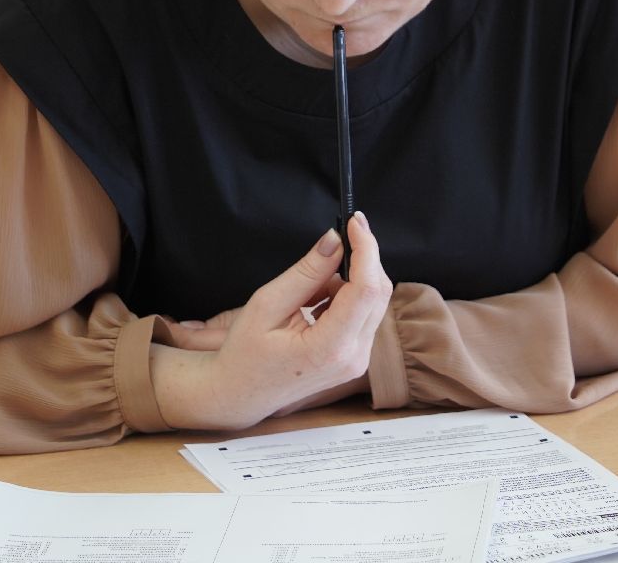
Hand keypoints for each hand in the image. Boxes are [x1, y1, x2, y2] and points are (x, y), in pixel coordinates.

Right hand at [150, 212, 391, 431]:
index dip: (366, 249)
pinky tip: (315, 301)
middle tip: (335, 239)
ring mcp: (357, 361)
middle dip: (361, 259)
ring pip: (373, 302)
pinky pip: (363, 315)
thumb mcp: (267, 304)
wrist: (239, 395)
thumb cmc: (244, 353)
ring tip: (307, 288)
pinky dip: (345, 297)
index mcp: (330, 347)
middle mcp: (353, 357)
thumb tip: (334, 241)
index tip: (354, 221)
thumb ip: (306, 272)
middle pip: (378, 292)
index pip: (366, 289)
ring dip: (349, 280)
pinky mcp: (355, 358)